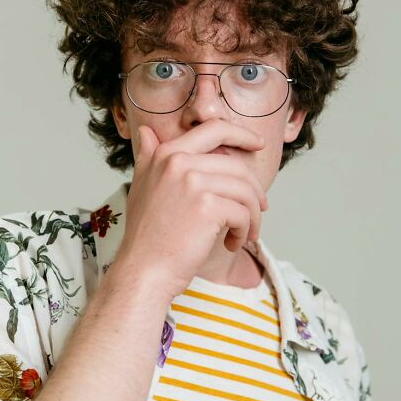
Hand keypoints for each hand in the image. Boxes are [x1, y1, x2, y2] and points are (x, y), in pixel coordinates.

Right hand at [113, 119, 268, 298]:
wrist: (143, 270)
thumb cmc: (146, 235)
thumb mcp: (141, 186)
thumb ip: (148, 156)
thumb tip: (146, 130)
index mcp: (166, 153)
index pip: (213, 129)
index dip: (241, 134)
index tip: (257, 144)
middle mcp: (178, 162)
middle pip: (236, 166)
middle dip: (253, 190)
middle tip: (259, 210)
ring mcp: (192, 182)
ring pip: (244, 191)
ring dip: (252, 215)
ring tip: (245, 233)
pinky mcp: (207, 207)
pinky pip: (243, 213)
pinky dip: (245, 231)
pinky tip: (232, 243)